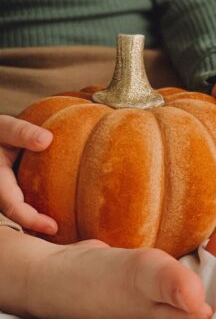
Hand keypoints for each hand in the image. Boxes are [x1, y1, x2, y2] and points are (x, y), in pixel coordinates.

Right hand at [0, 115, 56, 233]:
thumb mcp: (4, 128)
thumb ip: (21, 132)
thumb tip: (47, 139)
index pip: (11, 206)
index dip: (31, 219)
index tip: (53, 227)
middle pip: (13, 218)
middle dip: (34, 229)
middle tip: (62, 235)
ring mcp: (1, 193)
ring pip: (14, 215)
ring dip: (34, 225)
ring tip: (62, 232)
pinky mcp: (8, 193)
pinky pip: (18, 206)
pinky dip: (33, 213)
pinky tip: (54, 216)